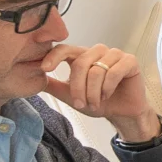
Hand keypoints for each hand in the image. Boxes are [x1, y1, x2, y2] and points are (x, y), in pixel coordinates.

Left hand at [41, 44, 158, 141]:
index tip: (45, 68)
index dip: (53, 56)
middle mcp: (97, 51)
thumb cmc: (98, 102)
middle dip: (78, 88)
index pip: (65, 49)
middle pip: (80, 63)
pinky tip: (108, 95)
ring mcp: (114, 54)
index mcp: (82, 56)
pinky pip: (114, 72)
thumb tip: (32, 78)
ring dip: (93, 91)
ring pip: (96, 70)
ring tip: (95, 103)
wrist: (121, 113)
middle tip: (80, 104)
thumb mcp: (71, 96)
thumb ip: (54, 85)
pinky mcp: (130, 61)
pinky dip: (108, 87)